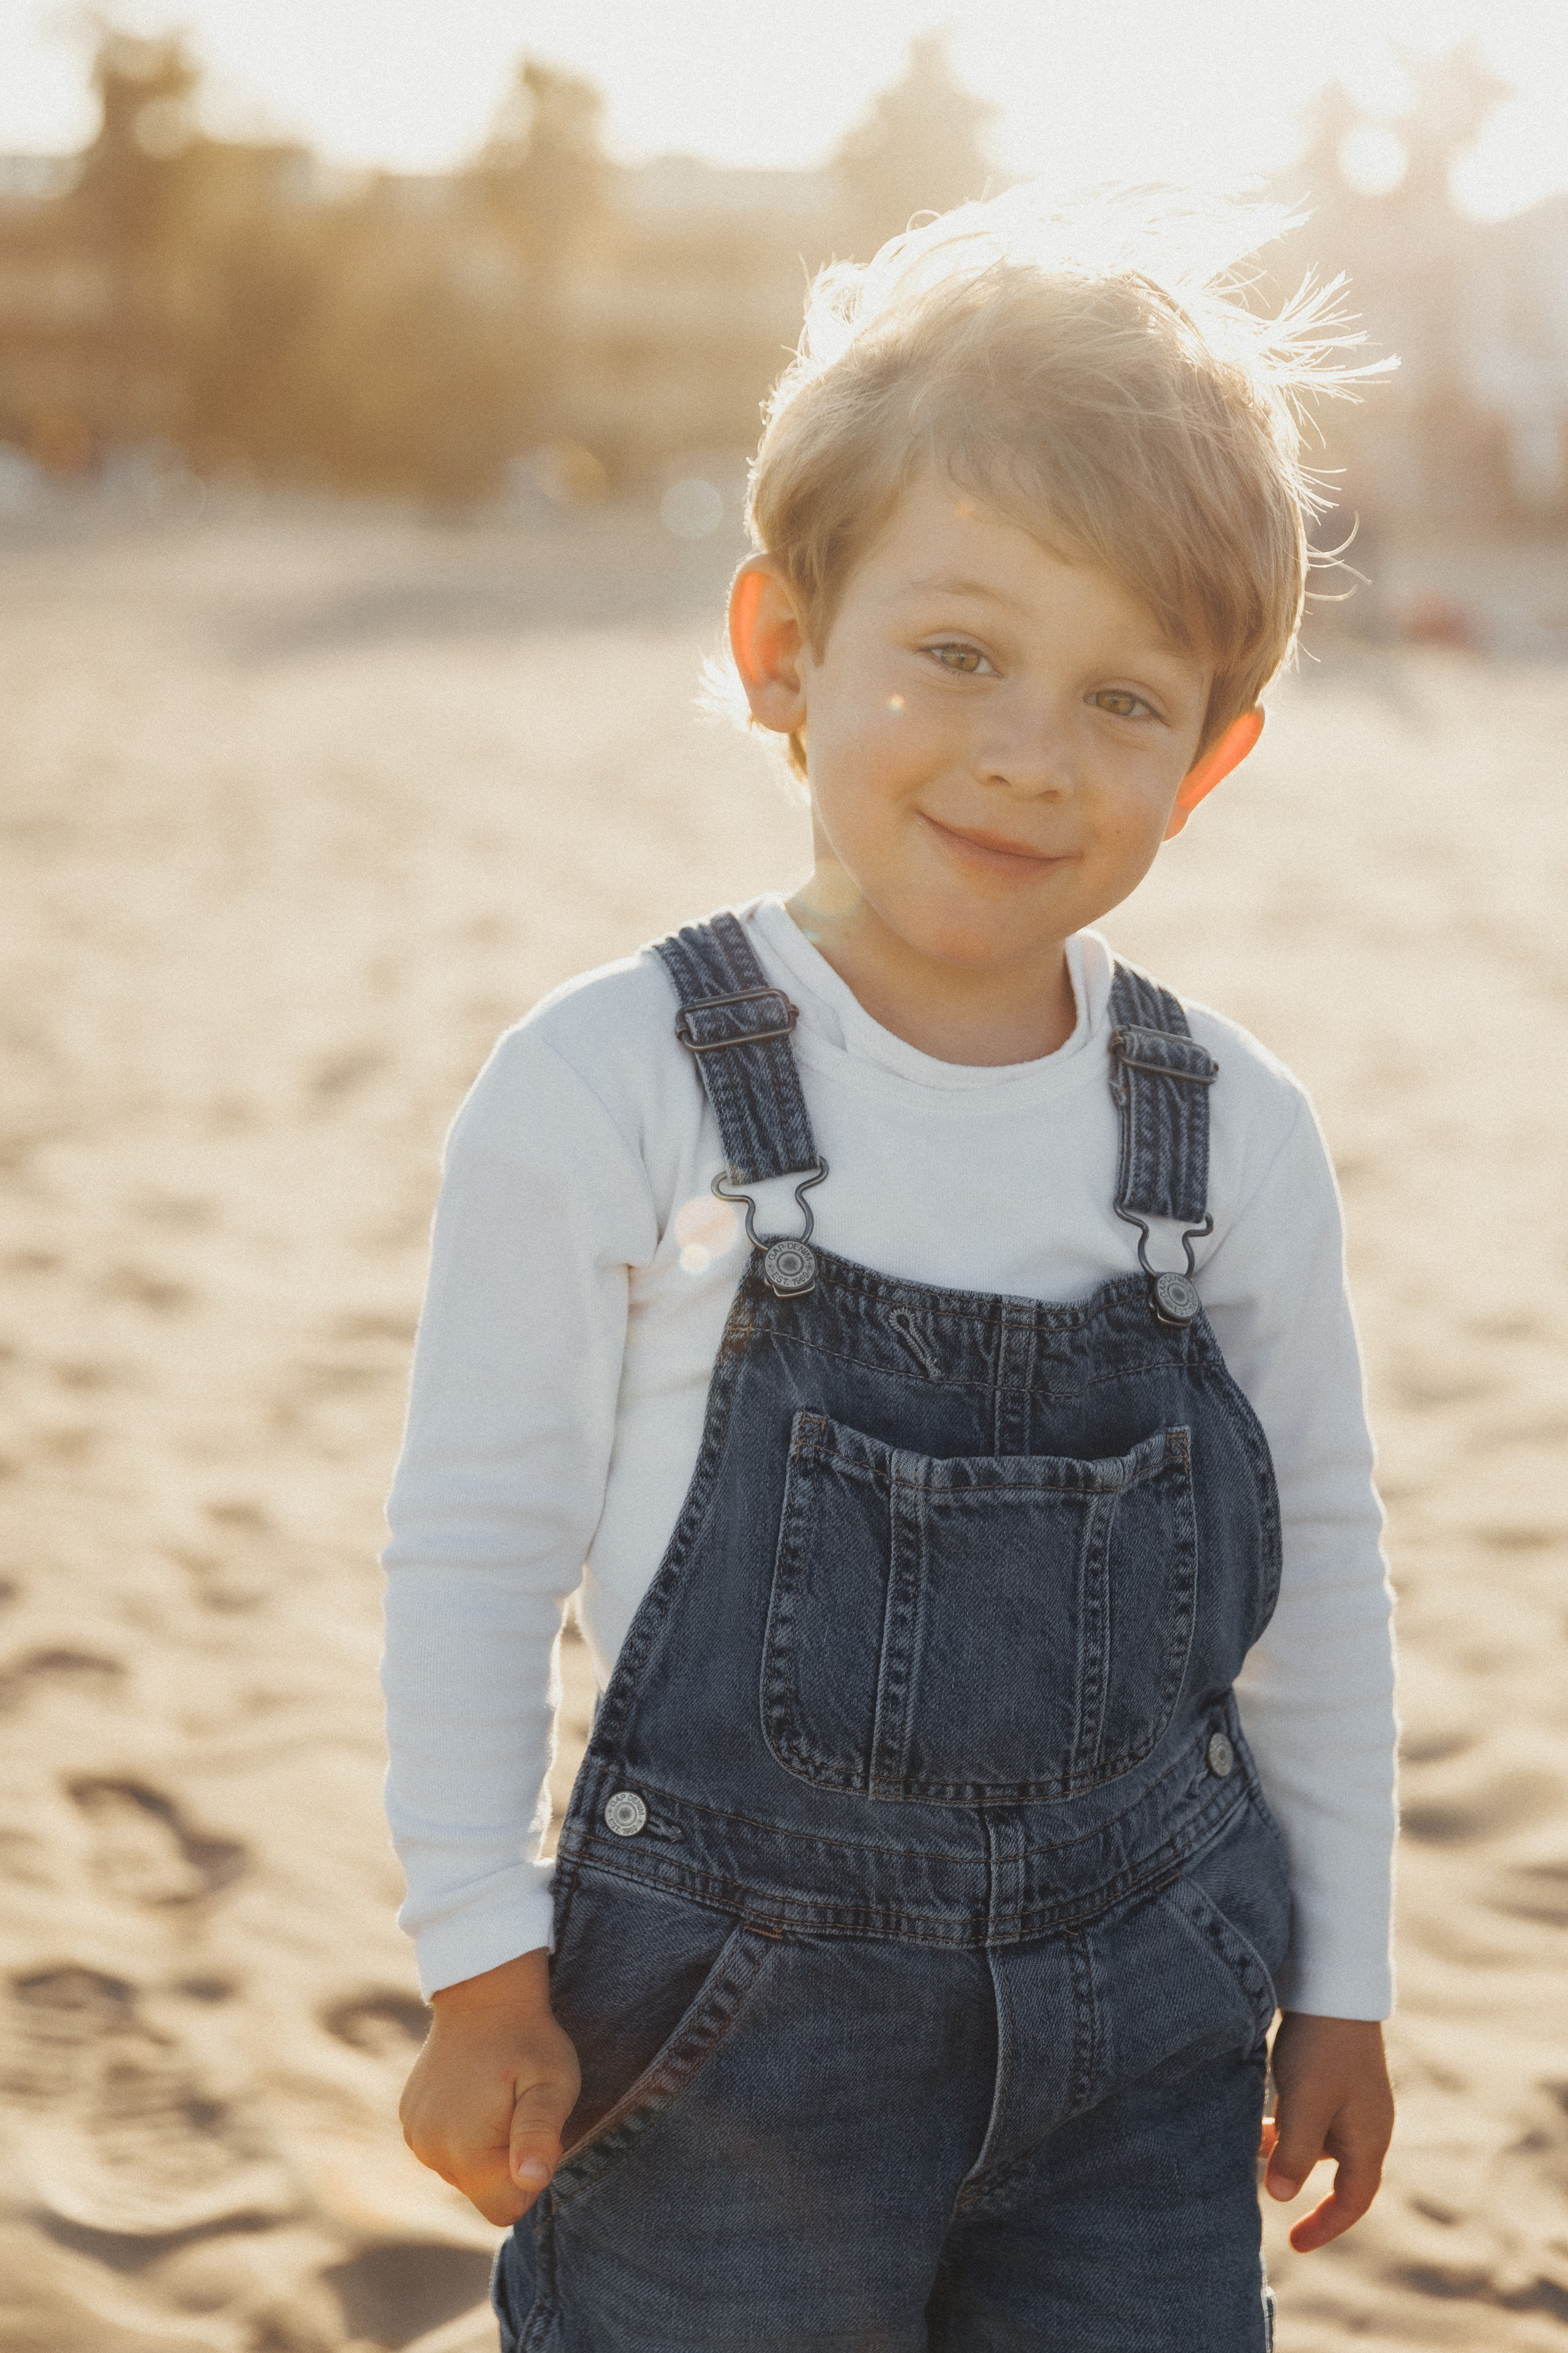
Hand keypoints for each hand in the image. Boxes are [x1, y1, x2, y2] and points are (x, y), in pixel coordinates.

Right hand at [400, 1949, 580, 2225]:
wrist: (483, 1992)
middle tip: (518, 2109)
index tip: (533, 2133)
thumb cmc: (528, 2039)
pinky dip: (462, 2132)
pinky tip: (473, 2093)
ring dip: (484, 2147)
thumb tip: (531, 2181)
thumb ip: (541, 2135)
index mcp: (466, 2151)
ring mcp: (415, 2135)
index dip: (528, 2177)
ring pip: (463, 2172)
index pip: (505, 2210)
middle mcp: (430, 2151)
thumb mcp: (553, 2083)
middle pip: (482, 2192)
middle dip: (506, 2162)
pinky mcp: (409, 2120)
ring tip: (496, 2097)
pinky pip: (444, 2149)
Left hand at [1260, 2012, 1393, 2251]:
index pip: (1354, 2200)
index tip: (1296, 2243)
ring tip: (1249, 2145)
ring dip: (1287, 2148)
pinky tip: (1259, 2113)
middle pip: (1337, 2172)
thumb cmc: (1323, 2047)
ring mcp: (1352, 2097)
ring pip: (1318, 2139)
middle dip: (1302, 2184)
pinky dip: (1288, 2122)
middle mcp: (1366, 2122)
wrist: (1334, 1982)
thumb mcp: (1306, 2105)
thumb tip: (1279, 2197)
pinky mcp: (1334, 2074)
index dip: (1326, 2225)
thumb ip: (1294, 2153)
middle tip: (1265, 2190)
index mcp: (1369, 2138)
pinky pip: (1311, 2113)